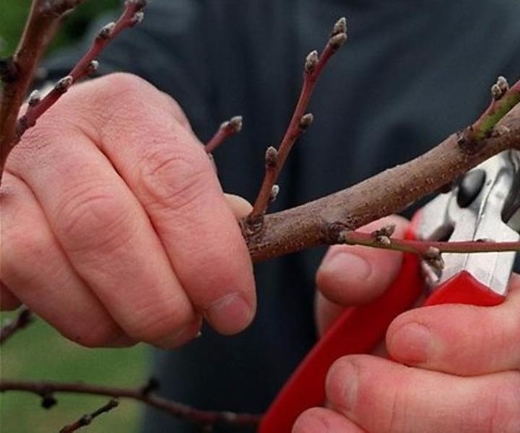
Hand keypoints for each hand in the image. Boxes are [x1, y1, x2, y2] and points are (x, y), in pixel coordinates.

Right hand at [0, 74, 255, 347]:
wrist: (71, 143)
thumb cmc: (141, 165)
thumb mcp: (186, 169)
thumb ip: (212, 217)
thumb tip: (228, 286)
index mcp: (126, 110)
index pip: (173, 181)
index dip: (208, 256)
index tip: (235, 312)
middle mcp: (55, 131)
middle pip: (100, 225)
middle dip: (154, 300)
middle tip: (184, 331)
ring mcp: (3, 174)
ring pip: (40, 261)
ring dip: (102, 318)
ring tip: (141, 327)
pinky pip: (5, 281)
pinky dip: (56, 312)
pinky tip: (92, 311)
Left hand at [297, 216, 519, 431]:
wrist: (357, 356)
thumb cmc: (384, 305)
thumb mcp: (375, 267)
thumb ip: (369, 256)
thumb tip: (349, 274)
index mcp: (504, 318)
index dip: (475, 337)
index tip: (401, 334)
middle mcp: (502, 381)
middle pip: (498, 407)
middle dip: (408, 398)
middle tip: (346, 375)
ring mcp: (473, 426)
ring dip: (380, 428)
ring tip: (326, 405)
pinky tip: (321, 425)